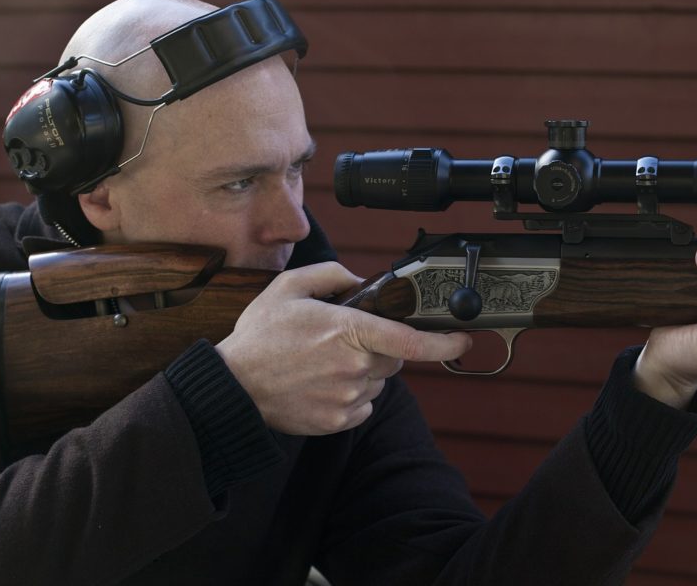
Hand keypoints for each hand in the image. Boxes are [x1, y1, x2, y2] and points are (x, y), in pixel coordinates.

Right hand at [215, 261, 471, 433]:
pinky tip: (322, 384)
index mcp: (347, 331)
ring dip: (364, 371)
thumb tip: (359, 280)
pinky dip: (352, 395)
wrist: (233, 387)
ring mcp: (346, 397)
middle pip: (394, 357)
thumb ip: (330, 275)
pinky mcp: (337, 421)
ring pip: (379, 382)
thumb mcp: (288, 288)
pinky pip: (363, 406)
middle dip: (380, 346)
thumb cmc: (259, 337)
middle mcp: (354, 367)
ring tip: (324, 364)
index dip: (442, 342)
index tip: (463, 339)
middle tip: (344, 341)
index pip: (409, 339)